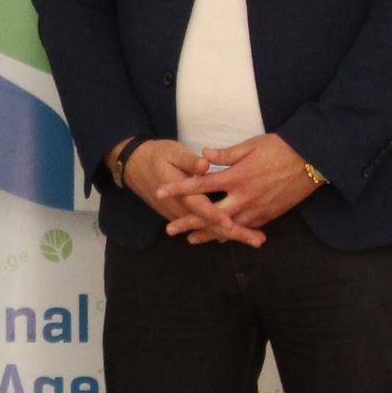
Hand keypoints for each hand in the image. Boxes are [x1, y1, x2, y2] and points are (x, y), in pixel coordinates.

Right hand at [119, 137, 265, 247]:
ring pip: (206, 229)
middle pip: (209, 225)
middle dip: (234, 234)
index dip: (218, 217)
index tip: (234, 224)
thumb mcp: (172, 151)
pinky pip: (201, 227)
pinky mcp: (179, 215)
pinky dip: (218, 232)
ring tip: (253, 240)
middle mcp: (180, 208)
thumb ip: (189, 160)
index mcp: (180, 193)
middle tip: (258, 241)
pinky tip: (235, 234)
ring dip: (230, 235)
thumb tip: (205, 164)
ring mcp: (179, 214)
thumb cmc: (156, 155)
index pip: (202, 208)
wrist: (133, 165)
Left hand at [154, 133, 317, 241]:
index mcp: (236, 177)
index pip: (200, 185)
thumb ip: (225, 154)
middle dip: (189, 222)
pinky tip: (220, 238)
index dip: (178, 189)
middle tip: (169, 229)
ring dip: (208, 233)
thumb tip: (203, 154)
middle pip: (210, 214)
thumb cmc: (281, 148)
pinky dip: (231, 233)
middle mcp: (244, 197)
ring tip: (191, 240)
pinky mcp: (269, 215)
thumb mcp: (251, 145)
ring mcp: (257, 209)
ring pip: (227, 226)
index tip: (160, 192)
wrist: (313, 160)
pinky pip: (246, 228)